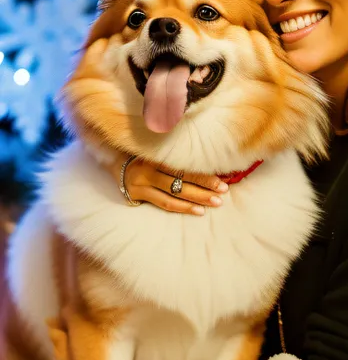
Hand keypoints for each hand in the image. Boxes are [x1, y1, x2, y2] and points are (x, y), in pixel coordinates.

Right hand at [110, 155, 228, 215]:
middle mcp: (149, 167)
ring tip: (215, 203)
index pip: (184, 166)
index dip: (204, 173)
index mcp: (157, 153)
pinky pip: (163, 203)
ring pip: (174, 193)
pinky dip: (182, 207)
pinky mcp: (137, 194)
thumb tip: (206, 160)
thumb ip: (175, 154)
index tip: (223, 178)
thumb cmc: (142, 154)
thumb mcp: (156, 148)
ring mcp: (142, 182)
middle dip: (205, 186)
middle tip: (223, 191)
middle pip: (181, 178)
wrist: (112, 160)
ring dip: (197, 199)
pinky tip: (198, 211)